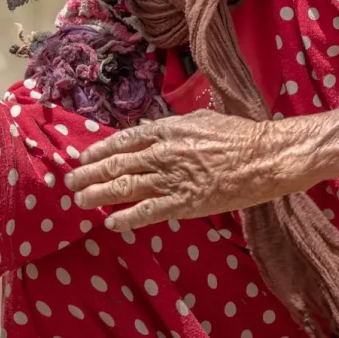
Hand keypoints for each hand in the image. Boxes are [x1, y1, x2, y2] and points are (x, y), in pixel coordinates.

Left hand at [66, 106, 338, 232]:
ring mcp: (174, 177)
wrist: (267, 155)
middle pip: (120, 163)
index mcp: (172, 127)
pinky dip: (127, 216)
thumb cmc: (241, 134)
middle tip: (71, 181)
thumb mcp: (204, 118)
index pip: (127, 138)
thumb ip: (175, 124)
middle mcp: (166, 151)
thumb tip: (150, 129)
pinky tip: (112, 221)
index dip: (103, 148)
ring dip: (99, 193)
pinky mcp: (186, 202)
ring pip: (127, 186)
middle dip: (91, 173)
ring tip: (80, 199)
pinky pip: (149, 210)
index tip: (85, 156)